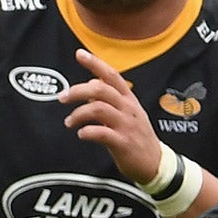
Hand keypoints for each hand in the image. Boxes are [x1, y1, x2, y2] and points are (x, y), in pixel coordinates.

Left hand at [60, 49, 162, 184]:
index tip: (79, 54)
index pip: (111, 75)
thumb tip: (90, 85)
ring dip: (78, 114)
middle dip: (78, 91)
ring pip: (99, 109)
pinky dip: (87, 131)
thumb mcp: (126, 113)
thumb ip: (108, 100)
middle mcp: (128, 108)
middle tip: (62, 98)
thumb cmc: (135, 136)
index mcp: (128, 99)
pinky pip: (102, 133)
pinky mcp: (123, 142)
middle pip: (101, 90)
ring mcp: (126, 125)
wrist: (155, 163)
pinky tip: (81, 134)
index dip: (95, 64)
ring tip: (69, 122)